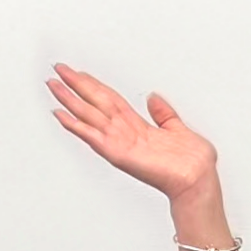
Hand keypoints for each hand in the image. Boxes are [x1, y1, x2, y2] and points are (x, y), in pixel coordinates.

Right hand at [47, 68, 219, 204]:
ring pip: (88, 116)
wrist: (197, 178)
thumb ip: (163, 113)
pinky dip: (76, 126)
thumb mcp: (178, 127)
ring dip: (69, 101)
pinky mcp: (118, 153)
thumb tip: (153, 97)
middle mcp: (124, 133)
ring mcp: (119, 143)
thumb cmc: (191, 162)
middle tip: (57, 72)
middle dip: (75, 87)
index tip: (78, 73)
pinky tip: (62, 116)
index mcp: (137, 126)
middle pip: (94, 103)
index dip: (93, 85)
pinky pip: (92, 137)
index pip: (109, 99)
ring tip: (53, 87)